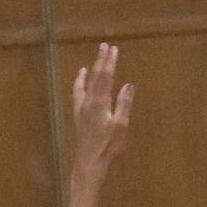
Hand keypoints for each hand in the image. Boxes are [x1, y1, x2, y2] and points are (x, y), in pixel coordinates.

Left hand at [72, 43, 134, 177]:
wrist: (89, 160)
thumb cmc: (108, 145)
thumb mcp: (120, 125)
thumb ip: (123, 104)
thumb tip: (128, 85)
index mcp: (99, 103)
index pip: (105, 78)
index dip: (109, 62)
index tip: (113, 49)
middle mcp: (88, 101)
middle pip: (95, 77)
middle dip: (101, 61)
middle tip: (105, 46)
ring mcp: (81, 106)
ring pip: (86, 82)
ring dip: (92, 69)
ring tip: (95, 59)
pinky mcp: (78, 112)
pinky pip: (78, 91)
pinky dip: (80, 81)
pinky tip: (81, 77)